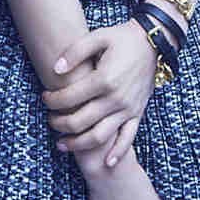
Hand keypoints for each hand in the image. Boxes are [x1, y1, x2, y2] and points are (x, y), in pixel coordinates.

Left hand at [42, 19, 159, 168]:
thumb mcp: (98, 36)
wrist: (154, 41)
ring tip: (62, 144)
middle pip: (80, 122)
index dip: (52, 100)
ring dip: (78, 144)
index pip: (69, 98)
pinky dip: (117, 153)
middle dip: (59, 124)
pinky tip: (106, 163)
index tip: (45, 97)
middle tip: (50, 120)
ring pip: (99, 136)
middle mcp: (116, 99)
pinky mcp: (137, 113)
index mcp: (103, 79)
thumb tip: (55, 70)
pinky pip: (128, 138)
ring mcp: (128, 109)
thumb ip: (75, 52)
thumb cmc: (122, 38)